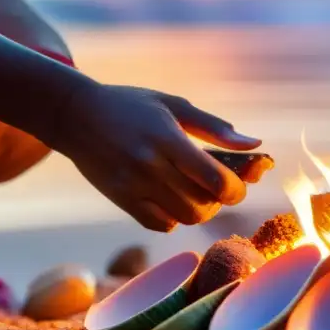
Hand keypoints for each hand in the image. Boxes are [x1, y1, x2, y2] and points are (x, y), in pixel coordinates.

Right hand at [50, 84, 260, 231]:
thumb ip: (215, 128)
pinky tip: (173, 198)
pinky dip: (175, 217)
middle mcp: (150, 166)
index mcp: (167, 139)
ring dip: (201, 209)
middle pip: (204, 204)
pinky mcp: (121, 200)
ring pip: (186, 217)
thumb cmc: (131, 105)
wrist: (75, 115)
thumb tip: (255, 145)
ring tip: (197, 191)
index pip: (215, 179)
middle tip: (217, 184)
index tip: (238, 181)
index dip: (236, 187)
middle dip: (220, 199)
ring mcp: (133, 187)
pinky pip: (160, 224)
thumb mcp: (174, 105)